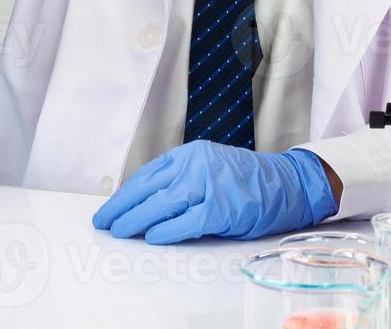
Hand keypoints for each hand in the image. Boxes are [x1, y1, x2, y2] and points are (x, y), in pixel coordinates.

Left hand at [91, 140, 337, 244]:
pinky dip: (167, 231)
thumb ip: (180, 180)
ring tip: (120, 232)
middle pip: (149, 188)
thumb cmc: (245, 180)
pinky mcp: (221, 208)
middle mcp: (196, 165)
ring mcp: (209, 185)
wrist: (286, 184)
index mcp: (190, 154)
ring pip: (162, 205)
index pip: (147, 174)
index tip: (110, 208)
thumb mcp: (208, 167)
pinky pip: (186, 223)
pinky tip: (152, 237)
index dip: (125, 193)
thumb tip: (145, 204)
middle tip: (104, 222)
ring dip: (136, 220)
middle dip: (122, 207)